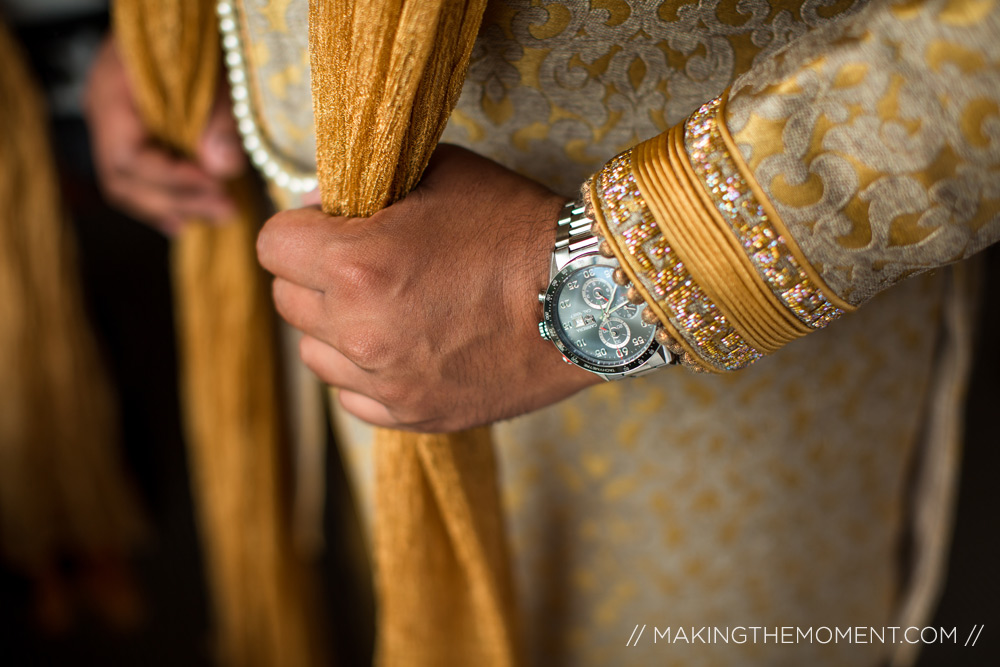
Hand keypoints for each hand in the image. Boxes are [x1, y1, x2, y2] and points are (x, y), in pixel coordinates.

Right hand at [84, 36, 245, 235]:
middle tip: (227, 211)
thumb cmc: (193, 27)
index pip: (127, 156)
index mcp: (111, 93)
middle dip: (177, 200)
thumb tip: (224, 168)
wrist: (178, 9)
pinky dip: (166, 199)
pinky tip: (190, 217)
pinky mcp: (134, 132)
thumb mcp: (210, 64)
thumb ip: (216, 113)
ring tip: (219, 216)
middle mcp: (104, 113)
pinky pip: (138, 177)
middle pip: (124, 179)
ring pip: (129, 184)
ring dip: (175, 205)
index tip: (217, 186)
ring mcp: (114, 124)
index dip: (173, 179)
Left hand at [257, 145, 601, 431]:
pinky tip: (404, 346)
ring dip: (335, 327)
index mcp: (356, 265)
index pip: (272, 246)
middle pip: (287, 300)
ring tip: (386, 308)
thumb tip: (320, 210)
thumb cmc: (516, 227)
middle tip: (363, 263)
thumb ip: (365, 189)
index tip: (330, 226)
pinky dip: (365, 372)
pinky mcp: (413, 416)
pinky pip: (352, 396)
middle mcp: (360, 331)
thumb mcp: (439, 174)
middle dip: (315, 276)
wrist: (587, 298)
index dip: (300, 229)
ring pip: (314, 353)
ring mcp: (386, 382)